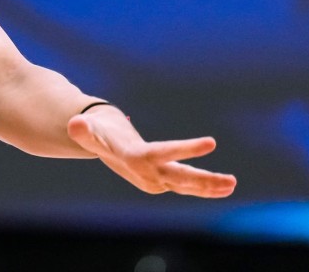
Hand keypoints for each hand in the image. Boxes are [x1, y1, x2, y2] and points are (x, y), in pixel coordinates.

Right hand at [67, 107, 236, 198]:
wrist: (100, 142)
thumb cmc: (95, 131)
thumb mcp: (89, 128)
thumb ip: (84, 129)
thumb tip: (75, 124)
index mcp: (136, 159)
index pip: (164, 154)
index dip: (186, 148)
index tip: (211, 142)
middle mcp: (149, 175)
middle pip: (181, 178)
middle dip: (206, 180)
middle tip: (231, 181)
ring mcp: (156, 179)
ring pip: (187, 184)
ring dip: (210, 185)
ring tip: (232, 184)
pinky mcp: (162, 178)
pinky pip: (186, 184)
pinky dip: (204, 185)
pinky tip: (222, 186)